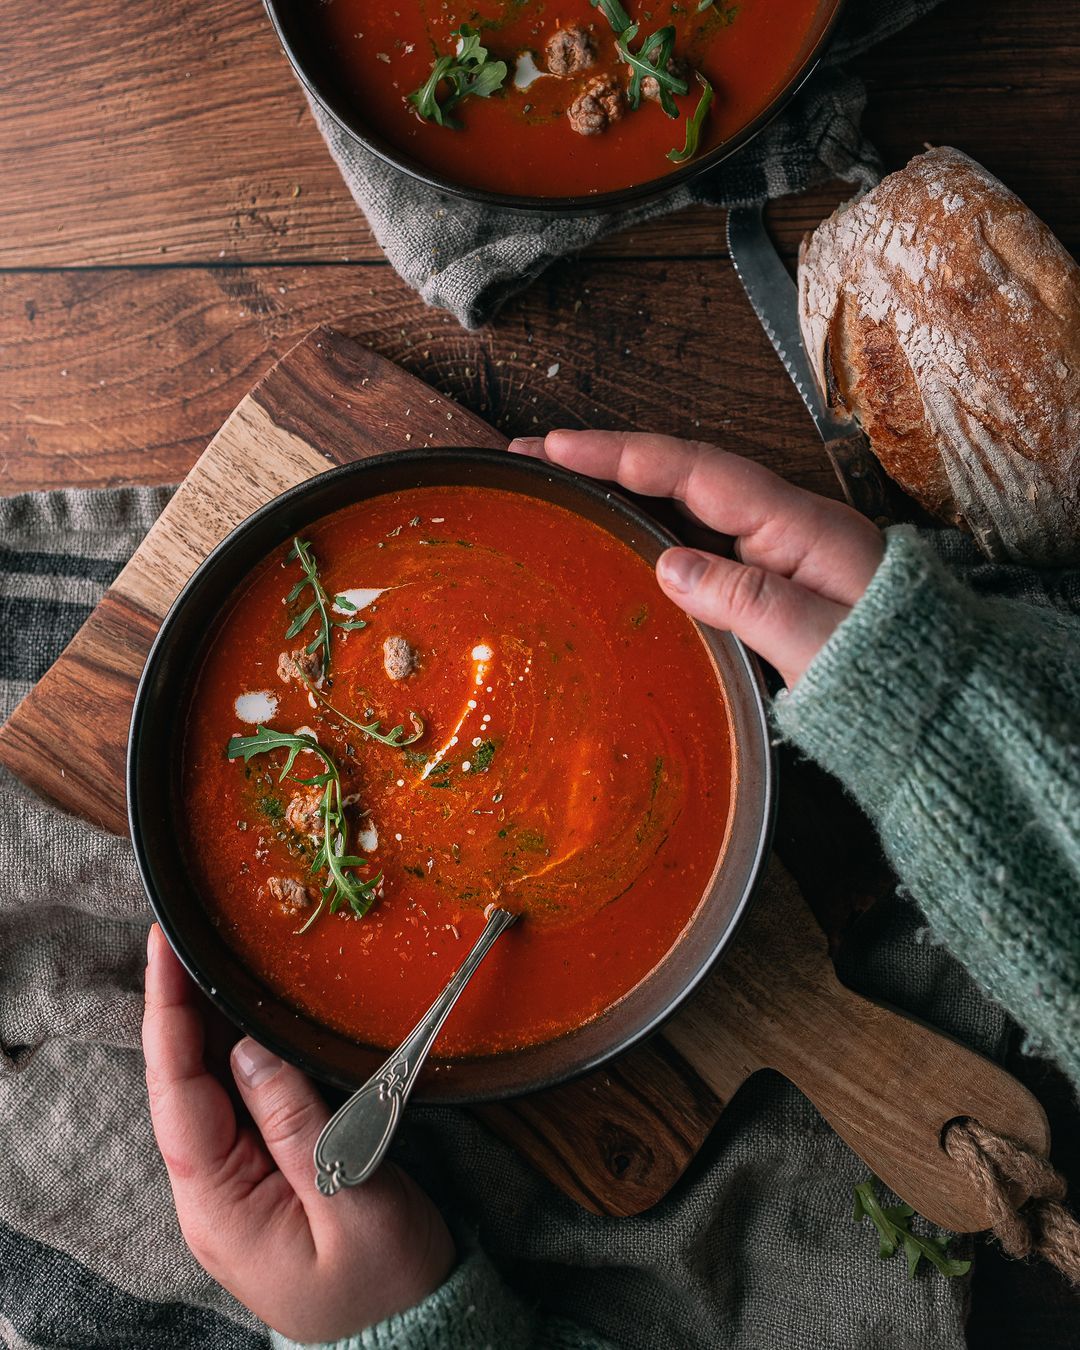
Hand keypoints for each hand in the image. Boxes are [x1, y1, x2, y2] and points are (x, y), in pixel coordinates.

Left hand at [142, 925, 454, 1342]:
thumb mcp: (352, 1198)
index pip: (178, 1094)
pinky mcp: (260, 1178)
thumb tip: (250, 1050)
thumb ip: (297, 1125)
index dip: (168, 1017)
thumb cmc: (386, 1279)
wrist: (413, 1330)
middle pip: (181, 1084)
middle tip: (183, 937)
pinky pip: (237, 1105)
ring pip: (207, 1090)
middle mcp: (211, 1193)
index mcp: (220, 1205)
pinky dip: (235, 1054)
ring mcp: (233, 1186)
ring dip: (205, 1026)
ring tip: (204, 960)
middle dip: (178, 1008)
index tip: (164, 954)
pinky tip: (242, 1018)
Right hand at [508, 430, 884, 687]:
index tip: (559, 445)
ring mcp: (779, 549)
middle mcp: (785, 524)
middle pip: (684, 472)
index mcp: (797, 525)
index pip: (695, 471)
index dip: (622, 454)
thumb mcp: (818, 641)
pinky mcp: (773, 578)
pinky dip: (651, 521)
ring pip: (688, 501)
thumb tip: (668, 564)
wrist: (942, 702)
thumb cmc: (892, 673)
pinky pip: (701, 536)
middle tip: (535, 455)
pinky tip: (619, 534)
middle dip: (608, 458)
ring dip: (624, 487)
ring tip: (559, 482)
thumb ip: (746, 600)